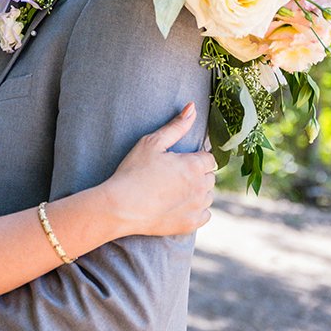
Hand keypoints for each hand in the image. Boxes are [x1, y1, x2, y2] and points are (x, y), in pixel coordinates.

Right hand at [103, 104, 215, 236]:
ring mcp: (197, 207)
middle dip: (197, 174)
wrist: (120, 207)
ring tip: (174, 190)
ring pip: (208, 196)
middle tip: (174, 176)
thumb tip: (193, 106)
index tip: (179, 162)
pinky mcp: (191, 224)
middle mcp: (201, 187)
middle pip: (210, 177)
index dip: (194, 158)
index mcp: (194, 165)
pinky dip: (196, 210)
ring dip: (198, 192)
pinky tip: (178, 205)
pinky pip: (205, 214)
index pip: (209, 158)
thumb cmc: (133, 171)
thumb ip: (176, 126)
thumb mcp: (152, 142)